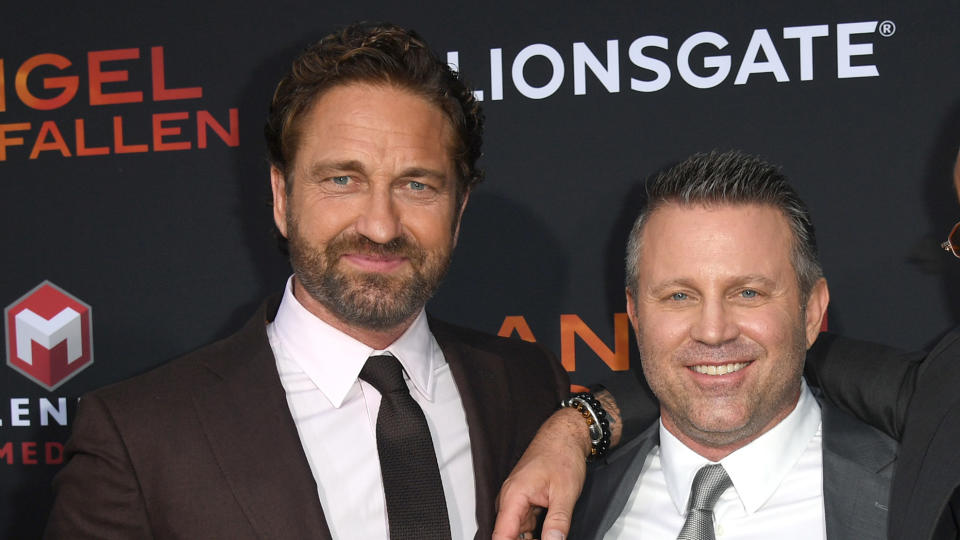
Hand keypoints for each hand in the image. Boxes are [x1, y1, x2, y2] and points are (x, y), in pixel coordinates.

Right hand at [492, 407, 591, 539]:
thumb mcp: (565, 493)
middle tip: (548, 538)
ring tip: (550, 535)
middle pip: (508, 535)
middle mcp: (509, 499)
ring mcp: (516, 500)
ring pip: (517, 532)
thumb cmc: (561, 455)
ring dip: (531, 539)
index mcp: (514, 496)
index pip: (501, 535)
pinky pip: (524, 524)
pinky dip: (534, 533)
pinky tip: (547, 535)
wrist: (564, 436)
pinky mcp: (524, 501)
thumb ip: (558, 523)